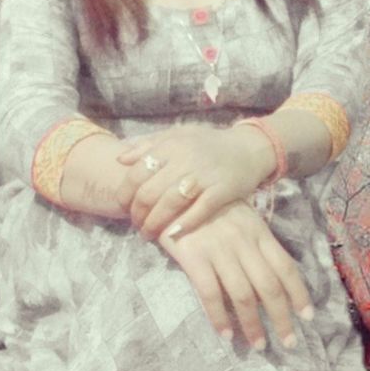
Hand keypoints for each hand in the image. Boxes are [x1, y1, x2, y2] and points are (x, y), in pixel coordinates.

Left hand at [115, 122, 273, 239]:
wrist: (249, 147)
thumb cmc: (208, 144)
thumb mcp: (177, 135)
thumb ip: (148, 145)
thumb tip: (120, 159)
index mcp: (170, 145)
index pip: (136, 173)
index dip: (125, 194)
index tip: (123, 207)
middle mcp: (185, 159)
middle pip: (149, 192)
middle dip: (137, 213)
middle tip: (136, 224)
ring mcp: (204, 176)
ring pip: (169, 204)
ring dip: (155, 223)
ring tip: (148, 233)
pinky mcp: (222, 191)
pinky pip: (199, 211)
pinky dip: (183, 225)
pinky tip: (172, 235)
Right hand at [155, 198, 313, 349]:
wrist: (171, 189)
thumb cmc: (207, 205)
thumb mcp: (239, 217)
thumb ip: (254, 243)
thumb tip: (269, 278)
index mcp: (258, 231)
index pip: (286, 267)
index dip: (299, 294)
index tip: (307, 317)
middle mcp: (244, 242)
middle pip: (270, 287)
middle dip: (282, 318)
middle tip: (289, 343)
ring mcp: (219, 250)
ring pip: (243, 295)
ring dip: (253, 324)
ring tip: (258, 345)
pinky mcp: (194, 257)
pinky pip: (210, 294)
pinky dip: (220, 317)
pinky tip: (226, 334)